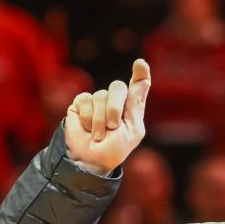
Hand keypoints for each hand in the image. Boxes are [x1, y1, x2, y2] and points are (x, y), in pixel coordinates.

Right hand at [65, 59, 150, 173]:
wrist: (91, 159)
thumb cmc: (115, 148)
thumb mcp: (131, 130)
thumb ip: (135, 105)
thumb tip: (144, 80)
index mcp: (131, 107)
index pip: (138, 84)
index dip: (140, 73)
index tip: (140, 64)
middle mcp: (115, 100)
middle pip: (118, 87)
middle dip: (115, 108)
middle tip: (112, 127)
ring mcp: (97, 100)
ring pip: (100, 95)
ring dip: (100, 120)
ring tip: (98, 135)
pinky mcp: (80, 103)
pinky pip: (85, 100)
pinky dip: (87, 117)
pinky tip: (87, 128)